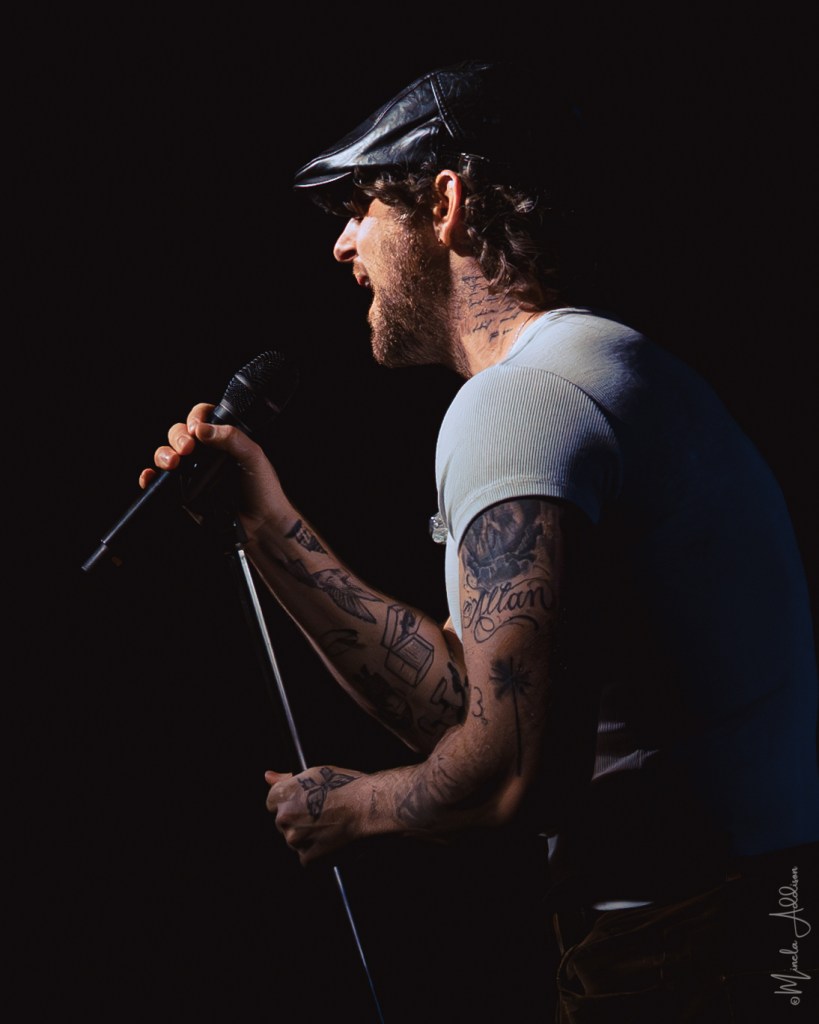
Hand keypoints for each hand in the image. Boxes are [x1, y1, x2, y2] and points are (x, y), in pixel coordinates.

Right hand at [138, 404, 288, 536]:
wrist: (261, 524)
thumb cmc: (263, 489)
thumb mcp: (253, 457)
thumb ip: (232, 438)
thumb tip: (202, 429)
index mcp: (223, 439)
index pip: (203, 417)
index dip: (195, 417)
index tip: (197, 428)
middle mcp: (205, 453)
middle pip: (179, 433)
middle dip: (178, 437)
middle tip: (187, 448)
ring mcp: (193, 473)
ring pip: (166, 453)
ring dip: (163, 454)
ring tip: (173, 463)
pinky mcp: (183, 492)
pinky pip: (160, 481)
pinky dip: (150, 477)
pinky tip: (151, 476)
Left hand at [265, 766, 364, 864]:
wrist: (369, 807)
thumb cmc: (347, 786)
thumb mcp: (315, 772)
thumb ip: (287, 779)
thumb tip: (268, 777)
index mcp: (283, 795)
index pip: (273, 803)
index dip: (291, 803)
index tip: (305, 804)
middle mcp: (284, 817)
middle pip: (283, 823)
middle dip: (299, 821)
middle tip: (322, 815)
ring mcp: (295, 839)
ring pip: (295, 840)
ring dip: (308, 837)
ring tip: (330, 826)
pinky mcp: (308, 857)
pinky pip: (306, 857)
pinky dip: (318, 853)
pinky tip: (332, 839)